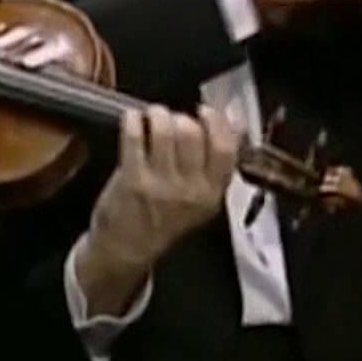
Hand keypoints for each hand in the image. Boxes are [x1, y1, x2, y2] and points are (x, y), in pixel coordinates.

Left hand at [73, 105, 236, 316]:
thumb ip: (217, 162)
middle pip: (192, 132)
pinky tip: (133, 121)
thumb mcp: (201, 198)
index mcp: (212, 193)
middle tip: (171, 120)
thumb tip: (233, 118)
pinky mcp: (132, 179)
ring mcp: (160, 184)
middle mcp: (190, 190)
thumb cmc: (165, 219)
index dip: (216, 121)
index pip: (225, 148)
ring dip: (156, 115)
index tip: (204, 111)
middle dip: (180, 117)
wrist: (128, 249)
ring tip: (152, 119)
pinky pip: (134, 134)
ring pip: (164, 129)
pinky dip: (132, 119)